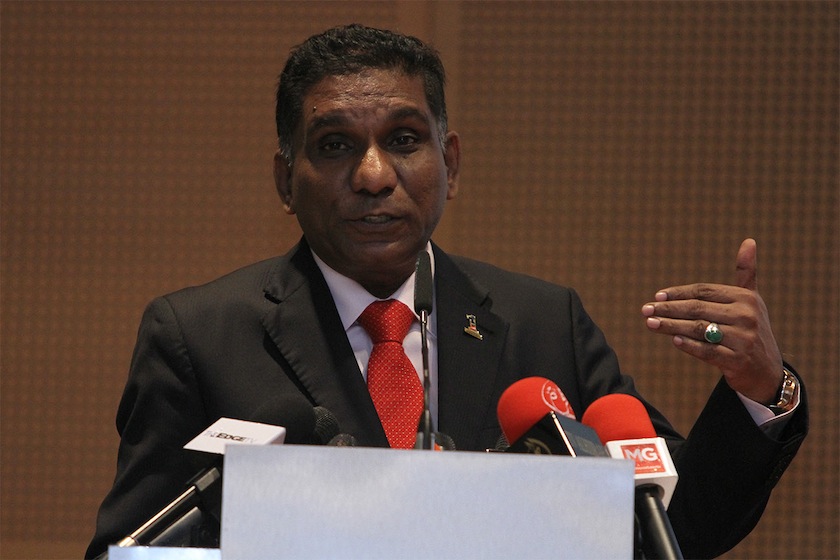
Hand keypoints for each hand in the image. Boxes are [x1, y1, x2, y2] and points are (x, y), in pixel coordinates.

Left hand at [641, 238, 783, 403]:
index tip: (657, 296)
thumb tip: (749, 240)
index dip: (678, 293)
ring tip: (650, 323)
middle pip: (698, 308)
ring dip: (671, 326)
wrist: (767, 371)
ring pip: (699, 329)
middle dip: (668, 309)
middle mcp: (746, 316)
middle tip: (645, 309)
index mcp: (746, 298)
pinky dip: (689, 345)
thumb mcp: (751, 300)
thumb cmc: (751, 329)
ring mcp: (743, 339)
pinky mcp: (737, 360)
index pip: (704, 291)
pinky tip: (673, 340)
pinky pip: (707, 351)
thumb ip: (746, 273)